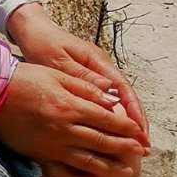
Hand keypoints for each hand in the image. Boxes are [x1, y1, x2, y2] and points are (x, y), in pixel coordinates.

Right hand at [0, 60, 147, 176]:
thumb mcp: (56, 75)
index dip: (126, 127)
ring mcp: (53, 145)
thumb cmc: (24, 79)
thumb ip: (85, 87)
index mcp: (71, 106)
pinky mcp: (40, 155)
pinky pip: (65, 172)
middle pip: (102, 141)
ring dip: (110, 166)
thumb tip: (111, 99)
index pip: (107, 119)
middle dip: (124, 148)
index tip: (139, 132)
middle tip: (140, 153)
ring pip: (88, 160)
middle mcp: (65, 129)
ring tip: (125, 171)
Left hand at [7, 4, 148, 143]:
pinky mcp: (89, 78)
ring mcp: (97, 72)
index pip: (123, 88)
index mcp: (97, 61)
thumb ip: (82, 75)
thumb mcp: (59, 59)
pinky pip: (106, 100)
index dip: (134, 111)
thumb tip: (109, 91)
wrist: (33, 30)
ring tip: (134, 145)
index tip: (139, 131)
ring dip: (128, 121)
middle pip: (127, 96)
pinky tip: (114, 133)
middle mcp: (102, 67)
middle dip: (137, 121)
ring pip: (119, 99)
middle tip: (144, 146)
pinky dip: (113, 117)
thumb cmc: (43, 43)